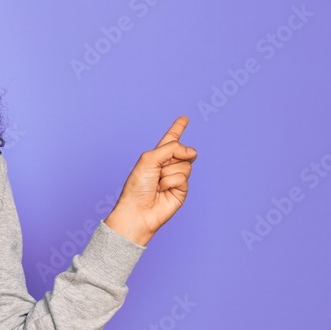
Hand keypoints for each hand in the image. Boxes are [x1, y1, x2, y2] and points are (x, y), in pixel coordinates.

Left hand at [104, 115, 197, 245]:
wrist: (138, 211)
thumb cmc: (137, 186)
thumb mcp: (149, 159)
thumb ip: (171, 149)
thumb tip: (193, 151)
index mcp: (156, 157)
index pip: (170, 140)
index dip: (177, 129)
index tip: (184, 118)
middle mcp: (167, 166)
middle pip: (182, 151)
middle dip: (172, 157)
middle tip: (158, 170)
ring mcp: (175, 178)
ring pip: (184, 164)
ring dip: (168, 173)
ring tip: (157, 183)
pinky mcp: (182, 190)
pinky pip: (183, 178)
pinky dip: (171, 182)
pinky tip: (162, 191)